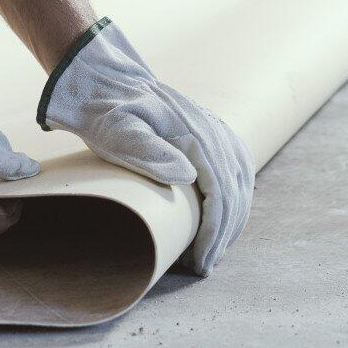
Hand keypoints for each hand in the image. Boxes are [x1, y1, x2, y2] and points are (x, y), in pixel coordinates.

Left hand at [37, 18, 253, 274]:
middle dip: (223, 235)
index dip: (214, 233)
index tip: (200, 263)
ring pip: (241, 182)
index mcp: (194, 135)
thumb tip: (188, 176)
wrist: (106, 80)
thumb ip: (146, 150)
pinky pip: (238, 167)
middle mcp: (212, 131)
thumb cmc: (106, 111)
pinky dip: (237, 196)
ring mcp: (214, 129)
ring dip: (233, 220)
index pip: (220, 194)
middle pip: (235, 192)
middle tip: (203, 267)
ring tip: (213, 250)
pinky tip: (227, 216)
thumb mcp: (116, 131)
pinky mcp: (210, 131)